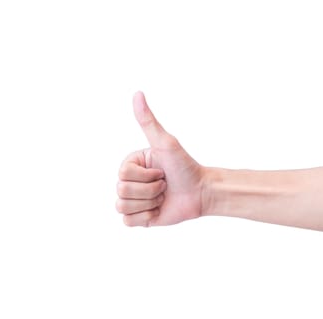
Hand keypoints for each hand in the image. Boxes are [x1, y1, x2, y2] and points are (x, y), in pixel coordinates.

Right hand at [116, 91, 204, 226]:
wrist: (201, 192)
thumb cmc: (185, 166)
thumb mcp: (166, 143)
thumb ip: (148, 121)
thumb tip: (137, 93)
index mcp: (131, 164)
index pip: (123, 174)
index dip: (146, 176)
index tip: (162, 171)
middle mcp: (130, 181)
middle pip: (122, 191)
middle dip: (150, 190)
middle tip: (164, 185)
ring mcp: (133, 200)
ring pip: (123, 207)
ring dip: (149, 203)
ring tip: (162, 197)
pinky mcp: (138, 217)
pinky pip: (128, 222)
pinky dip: (146, 217)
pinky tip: (158, 209)